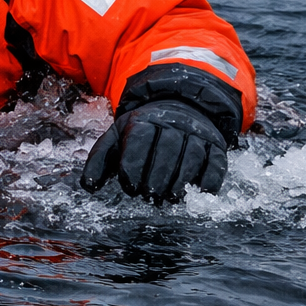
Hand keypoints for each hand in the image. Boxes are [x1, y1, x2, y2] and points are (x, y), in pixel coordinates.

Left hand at [80, 99, 228, 201]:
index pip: (139, 141)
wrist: (178, 107)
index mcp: (144, 120)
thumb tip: (89, 186)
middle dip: (157, 177)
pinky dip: (209, 180)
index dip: (133, 166)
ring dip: (180, 181)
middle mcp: (173, 123)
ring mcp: (197, 133)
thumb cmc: (142, 131)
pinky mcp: (216, 146)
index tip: (130, 187)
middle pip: (166, 150)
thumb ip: (99, 161)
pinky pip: (216, 163)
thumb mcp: (116, 138)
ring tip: (168, 199)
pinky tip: (198, 193)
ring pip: (191, 156)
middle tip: (150, 196)